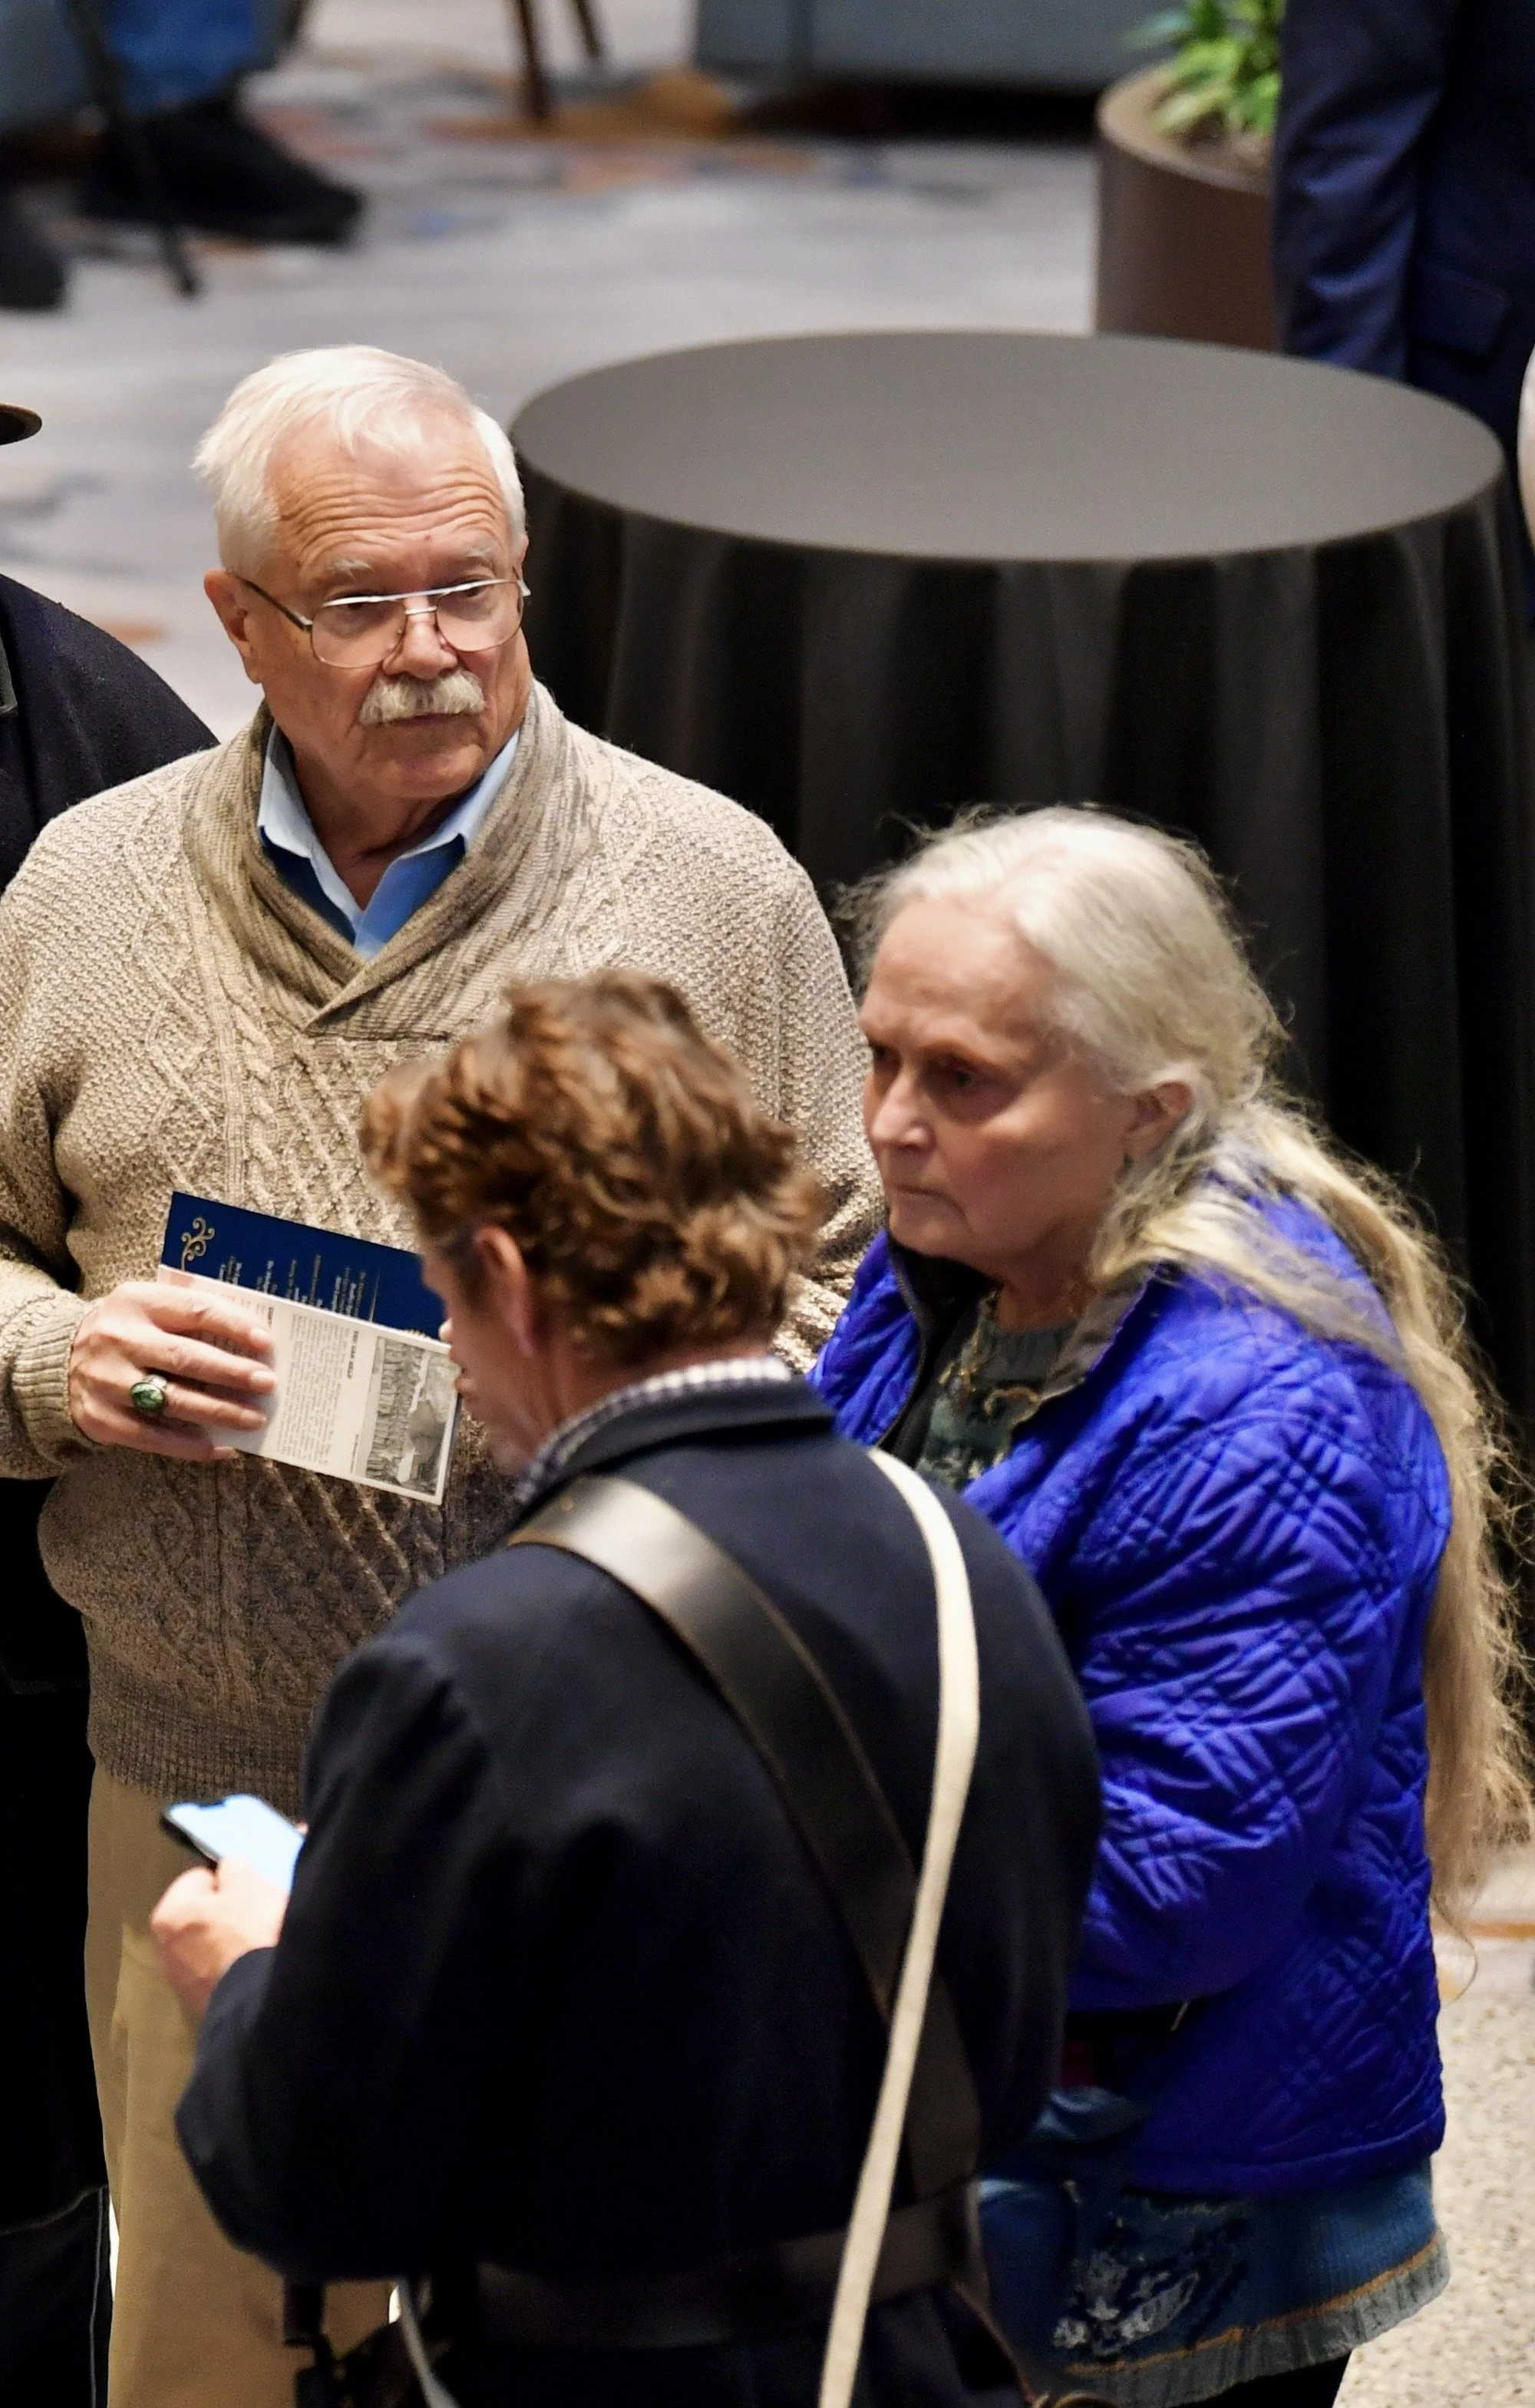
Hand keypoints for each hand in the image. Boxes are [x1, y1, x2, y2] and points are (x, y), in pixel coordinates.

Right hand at [67, 1273, 274, 1461]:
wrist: (55, 1361)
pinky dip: (192, 1446)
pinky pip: (155, 1437)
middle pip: (186, 1358)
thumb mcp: (145, 1306)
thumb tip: (253, 1333)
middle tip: (267, 1383)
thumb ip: (187, 1311)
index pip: (194, 1310)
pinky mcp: (103, 1419)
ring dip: (221, 1411)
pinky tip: (223, 1448)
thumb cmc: (123, 1331)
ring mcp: (108, 1382)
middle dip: (232, 1373)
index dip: (234, 1325)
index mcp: (136, 1303)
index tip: (266, 1342)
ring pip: (174, 1400)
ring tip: (256, 1418)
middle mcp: (119, 1340)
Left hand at [150, 1857, 287, 2018]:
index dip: (228, 1881)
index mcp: (168, 1914)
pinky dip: (234, 1967)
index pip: (199, 1879)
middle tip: (255, 1915)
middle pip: (202, 1915)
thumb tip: (229, 1871)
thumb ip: (233, 1868)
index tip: (249, 1891)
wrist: (264, 1997)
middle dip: (227, 1913)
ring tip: (258, 1944)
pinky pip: (220, 1971)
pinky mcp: (201, 2003)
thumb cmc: (251, 1931)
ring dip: (230, 1942)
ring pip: (211, 1945)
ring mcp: (182, 1982)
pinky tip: (254, 1967)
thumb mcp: (249, 1883)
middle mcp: (165, 1949)